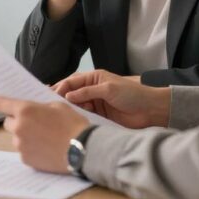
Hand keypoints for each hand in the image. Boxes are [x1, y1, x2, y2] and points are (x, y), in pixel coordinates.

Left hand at [0, 97, 88, 173]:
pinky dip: (31, 149)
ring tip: (44, 138)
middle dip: (17, 121)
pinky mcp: (26, 159)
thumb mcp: (58, 106)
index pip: (0, 103)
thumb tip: (33, 109)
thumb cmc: (73, 125)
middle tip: (33, 123)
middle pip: (8, 123)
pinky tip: (45, 148)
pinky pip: (24, 151)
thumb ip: (40, 106)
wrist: (84, 149)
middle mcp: (19, 127)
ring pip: (16, 138)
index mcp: (25, 110)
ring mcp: (21, 145)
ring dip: (25, 136)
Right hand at [53, 69, 170, 128]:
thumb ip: (87, 92)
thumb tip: (67, 96)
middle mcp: (92, 89)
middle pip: (72, 93)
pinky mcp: (99, 115)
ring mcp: (95, 103)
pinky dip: (78, 117)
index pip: (72, 81)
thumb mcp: (108, 89)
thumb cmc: (131, 94)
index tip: (50, 96)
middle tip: (49, 106)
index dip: (61, 87)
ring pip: (76, 105)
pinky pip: (84, 115)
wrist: (150, 110)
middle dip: (61, 98)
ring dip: (69, 109)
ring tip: (59, 115)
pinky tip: (71, 121)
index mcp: (94, 78)